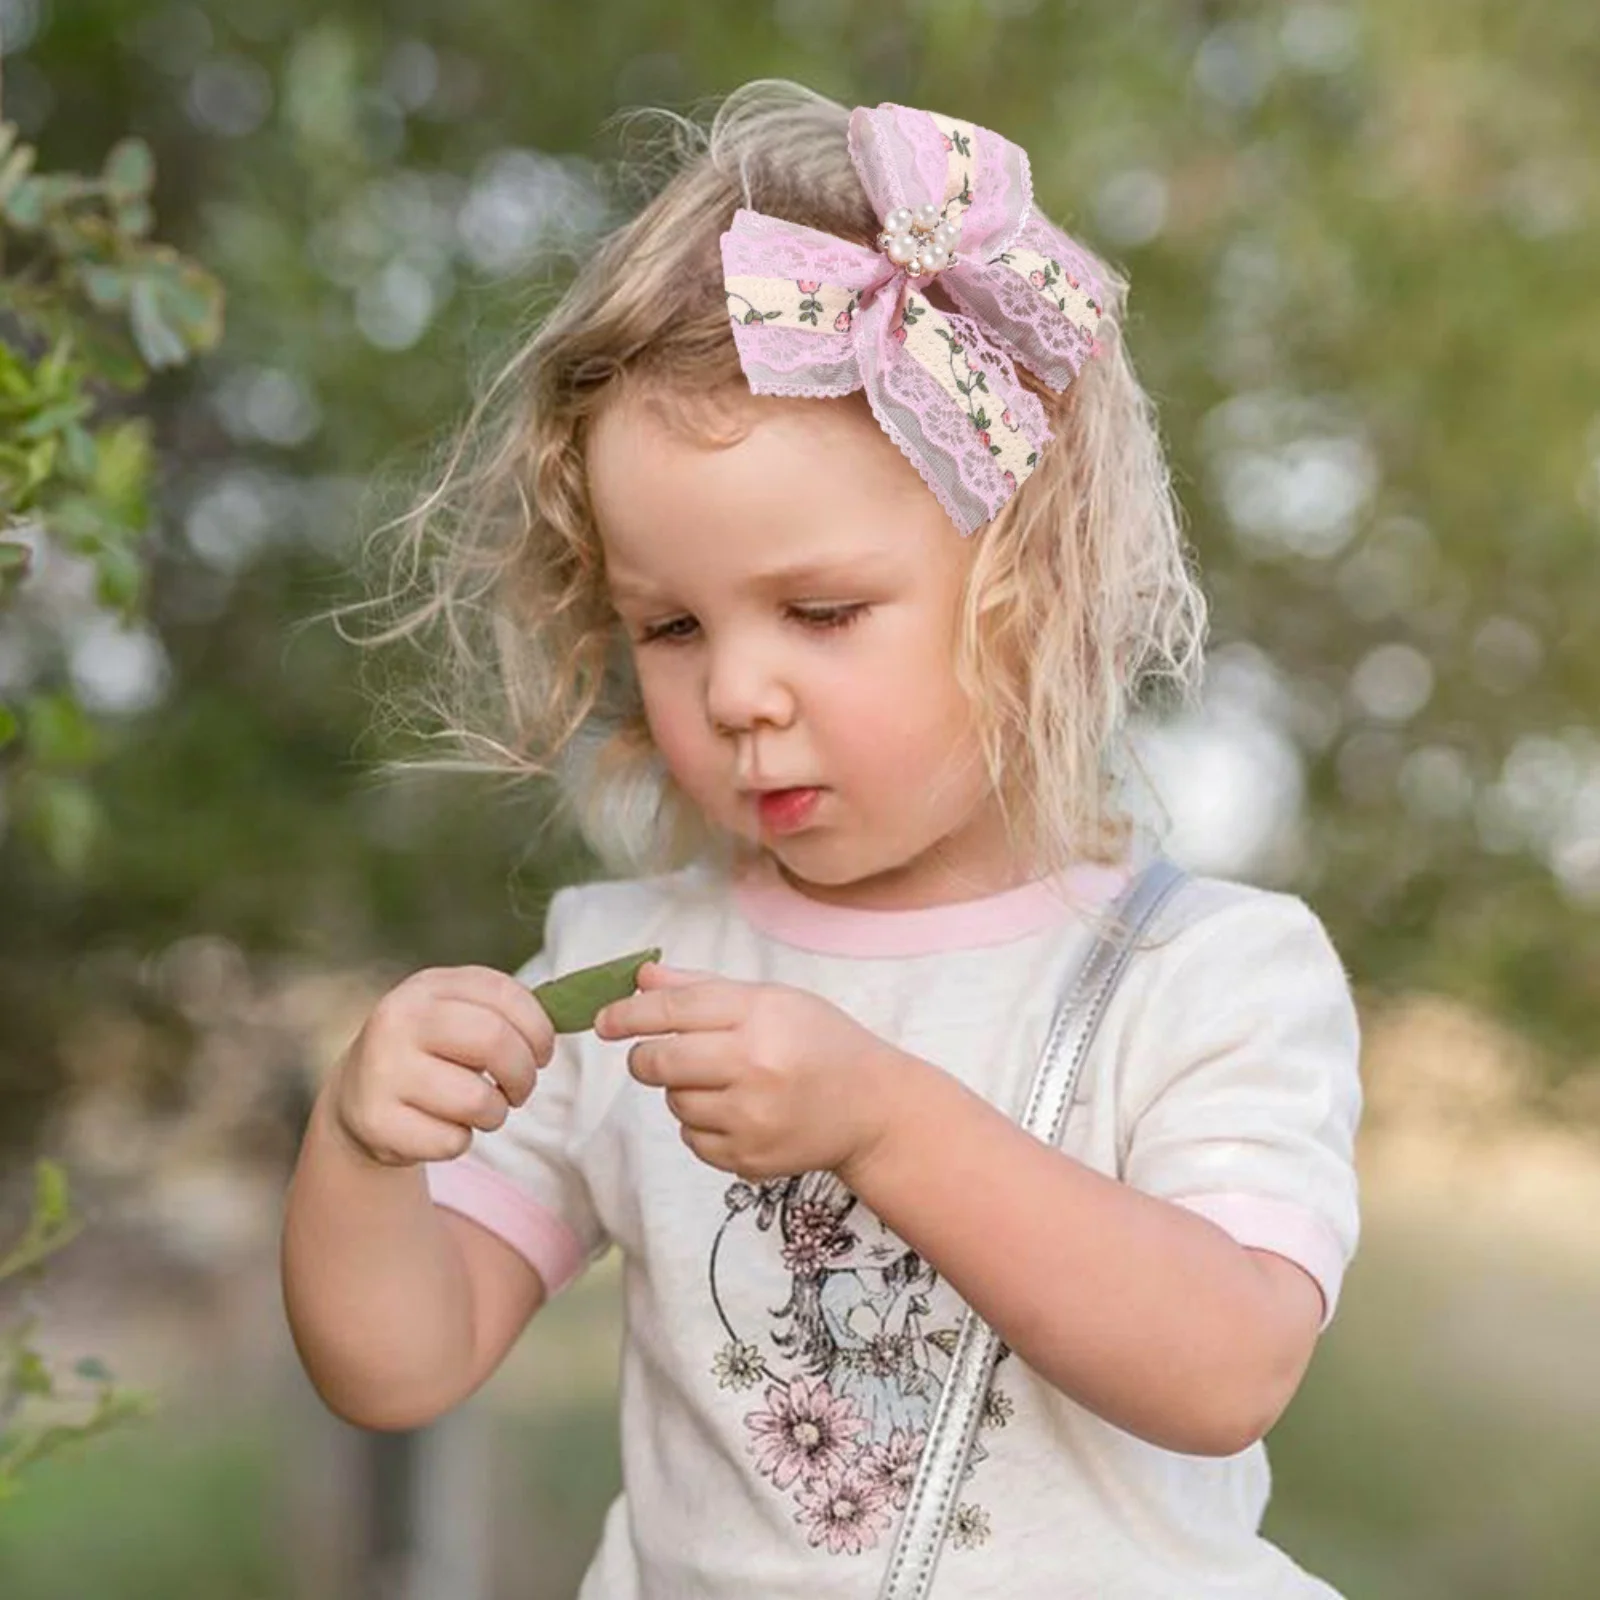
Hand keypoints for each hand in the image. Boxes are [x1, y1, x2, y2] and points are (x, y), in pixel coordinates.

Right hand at [329, 965, 555, 1166]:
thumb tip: (571, 1017)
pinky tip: (440, 1127)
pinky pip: (450, 1141)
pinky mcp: (374, 1120)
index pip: (504, 994)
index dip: (539, 1029)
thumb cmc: (432, 1053)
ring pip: (476, 1100)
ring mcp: (381, 1069)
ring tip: (480, 1109)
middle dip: (523, 1074)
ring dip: (495, 1114)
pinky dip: (459, 1142)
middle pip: (493, 1041)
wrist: (357, 1097)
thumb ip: (504, 1014)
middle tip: (521, 1090)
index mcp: (428, 986)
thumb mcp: (458, 1017)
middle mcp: (398, 1019)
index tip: (543, 1053)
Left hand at [594, 963, 904, 1181]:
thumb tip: (642, 978)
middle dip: (644, 1057)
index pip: (674, 1010)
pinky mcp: (748, 1160)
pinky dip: (701, 1125)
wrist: (872, 1108)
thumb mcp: (772, 999)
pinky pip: (692, 1139)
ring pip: (675, 1102)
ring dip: (682, 1090)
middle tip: (652, 1055)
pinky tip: (737, 1112)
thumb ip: (703, 988)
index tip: (603, 1020)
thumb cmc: (820, 1042)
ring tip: (723, 1081)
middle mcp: (755, 1066)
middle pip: (659, 1061)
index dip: (629, 1014)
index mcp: (760, 1016)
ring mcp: (751, 1118)